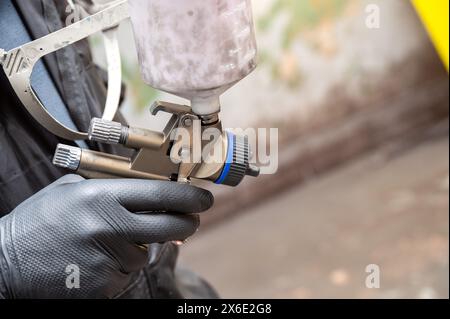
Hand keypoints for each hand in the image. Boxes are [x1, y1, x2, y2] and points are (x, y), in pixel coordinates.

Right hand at [0, 175, 212, 298]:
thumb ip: (114, 189)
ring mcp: (107, 259)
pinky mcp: (105, 286)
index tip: (205, 198)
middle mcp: (108, 227)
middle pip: (169, 226)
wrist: (6, 264)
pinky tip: (94, 260)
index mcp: (101, 197)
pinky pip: (127, 273)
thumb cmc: (41, 221)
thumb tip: (155, 195)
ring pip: (146, 252)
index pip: (162, 195)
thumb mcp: (73, 190)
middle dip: (186, 223)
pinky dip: (119, 266)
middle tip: (190, 220)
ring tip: (103, 242)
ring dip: (137, 247)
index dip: (190, 197)